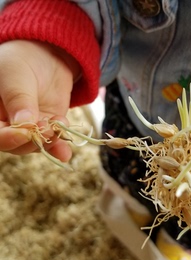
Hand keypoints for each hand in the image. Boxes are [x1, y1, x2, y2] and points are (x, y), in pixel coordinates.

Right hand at [0, 40, 79, 160]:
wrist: (47, 56)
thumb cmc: (22, 60)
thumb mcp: (16, 74)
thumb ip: (19, 98)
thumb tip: (23, 125)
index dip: (6, 138)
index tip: (23, 133)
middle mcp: (6, 123)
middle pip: (14, 144)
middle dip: (31, 140)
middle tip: (47, 129)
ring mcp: (28, 127)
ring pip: (34, 145)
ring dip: (48, 141)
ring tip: (58, 127)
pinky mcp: (47, 127)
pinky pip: (51, 143)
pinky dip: (58, 149)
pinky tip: (65, 153)